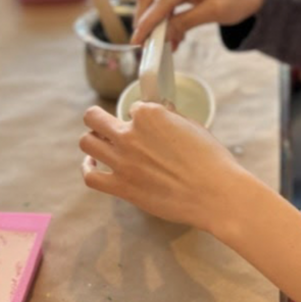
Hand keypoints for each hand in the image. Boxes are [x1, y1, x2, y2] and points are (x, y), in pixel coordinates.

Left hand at [80, 104, 246, 231]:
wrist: (214, 193)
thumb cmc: (210, 159)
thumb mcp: (193, 126)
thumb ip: (171, 118)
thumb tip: (164, 113)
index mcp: (149, 115)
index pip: (133, 108)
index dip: (140, 116)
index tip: (147, 125)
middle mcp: (130, 134)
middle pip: (94, 117)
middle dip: (98, 118)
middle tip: (105, 124)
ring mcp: (122, 161)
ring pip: (86, 142)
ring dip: (92, 140)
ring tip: (100, 144)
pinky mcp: (121, 187)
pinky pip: (91, 176)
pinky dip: (88, 168)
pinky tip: (94, 165)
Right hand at [132, 0, 263, 47]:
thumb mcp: (214, 12)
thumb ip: (185, 23)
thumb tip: (162, 36)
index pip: (161, 0)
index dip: (147, 22)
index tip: (137, 41)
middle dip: (145, 21)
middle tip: (143, 44)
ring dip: (156, 22)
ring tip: (165, 44)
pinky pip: (163, 0)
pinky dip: (165, 18)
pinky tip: (173, 36)